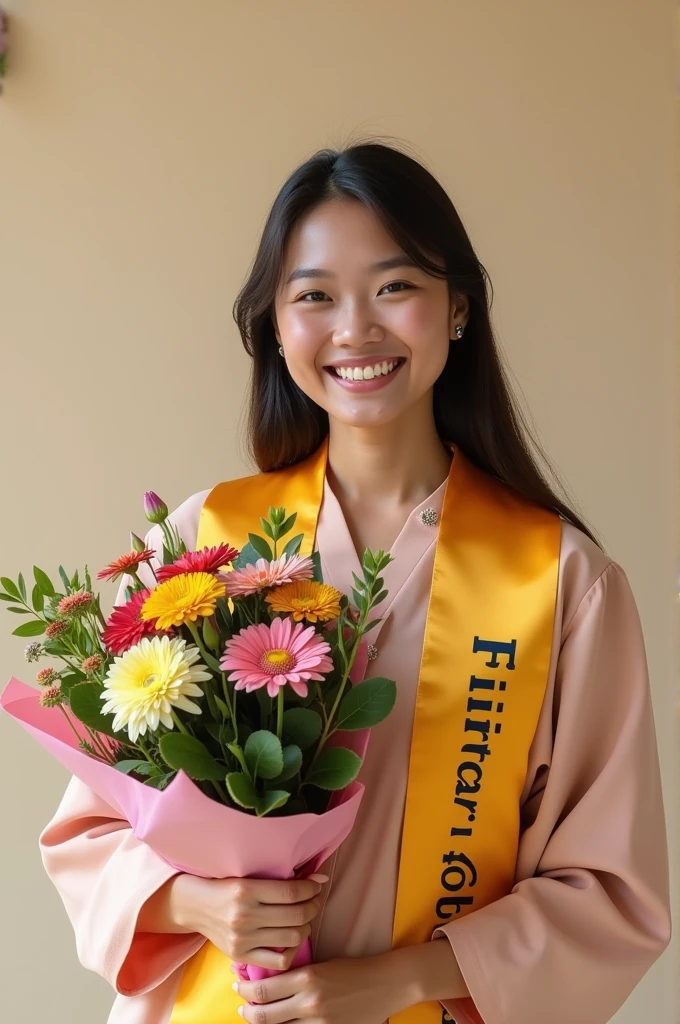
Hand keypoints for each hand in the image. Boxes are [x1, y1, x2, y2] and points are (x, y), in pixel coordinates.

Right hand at [175, 872, 327, 970]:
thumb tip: (318, 877)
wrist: (195, 906)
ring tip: (305, 918)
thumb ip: (279, 881)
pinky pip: (279, 961)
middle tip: (315, 899)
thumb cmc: (226, 887)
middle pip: (297, 915)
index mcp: (246, 890)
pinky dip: (292, 950)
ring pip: (293, 937)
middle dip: (314, 905)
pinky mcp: (241, 956)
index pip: (292, 892)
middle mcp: (244, 916)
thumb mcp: (247, 877)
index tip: (317, 883)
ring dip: (307, 926)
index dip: (311, 888)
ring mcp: (243, 939)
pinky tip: (291, 938)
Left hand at [233, 953, 408, 1023]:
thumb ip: (297, 974)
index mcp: (307, 978)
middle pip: (265, 1015)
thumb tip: (270, 979)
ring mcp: (319, 1022)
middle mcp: (310, 1002)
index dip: (246, 991)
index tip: (239, 986)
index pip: (265, 990)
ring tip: (256, 1017)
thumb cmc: (353, 969)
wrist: (386, 983)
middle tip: (240, 1006)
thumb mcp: (322, 964)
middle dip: (247, 1011)